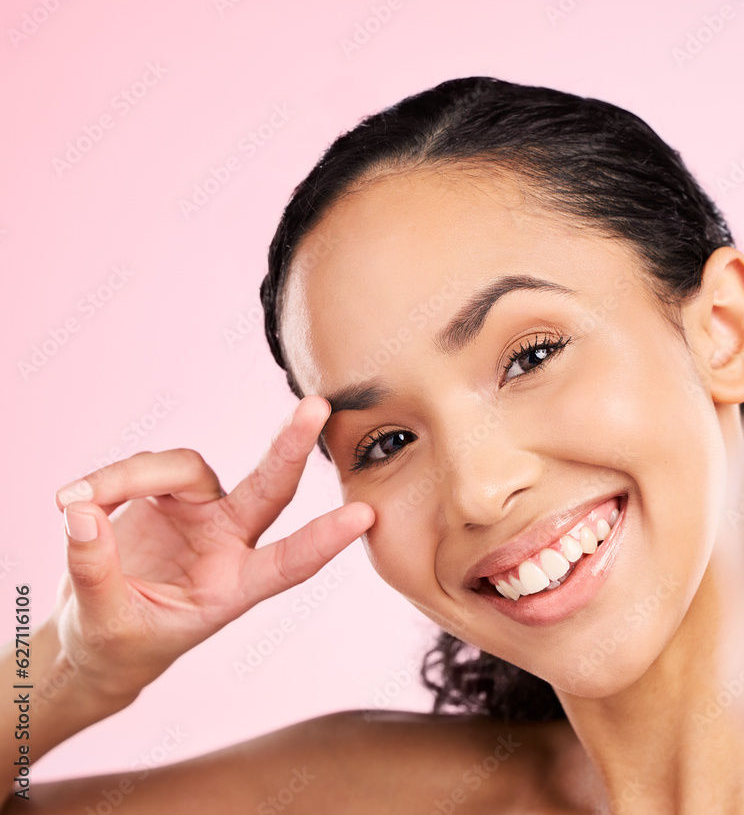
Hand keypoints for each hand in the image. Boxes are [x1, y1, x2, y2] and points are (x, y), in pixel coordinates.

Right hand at [49, 395, 372, 706]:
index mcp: (233, 588)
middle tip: (315, 407)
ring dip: (129, 478)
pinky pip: (148, 468)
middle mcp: (228, 542)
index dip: (324, 541)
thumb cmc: (117, 645)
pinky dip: (109, 480)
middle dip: (291, 447)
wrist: (95, 640)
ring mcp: (201, 514)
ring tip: (71, 503)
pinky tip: (72, 502)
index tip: (365, 516)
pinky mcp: (168, 495)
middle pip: (270, 487)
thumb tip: (81, 515)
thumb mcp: (104, 625)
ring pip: (185, 468)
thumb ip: (94, 572)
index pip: (289, 564)